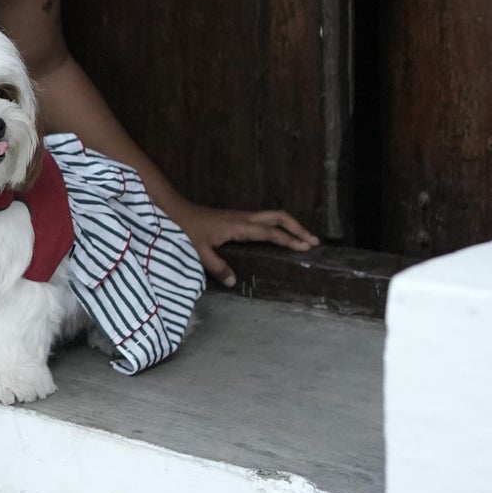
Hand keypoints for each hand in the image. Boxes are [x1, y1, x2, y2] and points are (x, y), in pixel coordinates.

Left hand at [164, 198, 318, 287]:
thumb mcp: (200, 252)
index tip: (306, 247)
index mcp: (239, 226)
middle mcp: (244, 218)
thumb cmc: (187, 229)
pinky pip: (264, 219)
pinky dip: (278, 226)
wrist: (177, 210)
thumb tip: (234, 282)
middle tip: (314, 241)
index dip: (289, 240)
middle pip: (278, 217)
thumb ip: (217, 267)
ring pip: (272, 216)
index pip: (271, 233)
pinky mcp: (238, 218)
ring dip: (290, 225)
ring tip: (304, 238)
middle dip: (298, 228)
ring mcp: (242, 216)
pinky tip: (280, 236)